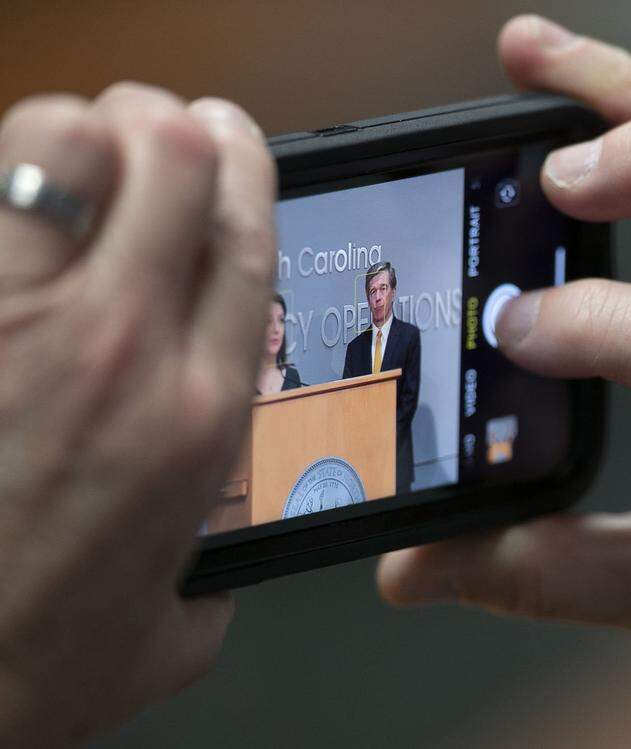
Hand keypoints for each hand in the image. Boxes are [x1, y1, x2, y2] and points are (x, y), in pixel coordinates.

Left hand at [0, 84, 274, 744]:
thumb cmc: (46, 653)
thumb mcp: (184, 617)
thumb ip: (221, 563)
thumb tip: (225, 545)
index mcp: (201, 410)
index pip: (245, 233)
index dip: (243, 159)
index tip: (232, 139)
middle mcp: (123, 348)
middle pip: (169, 158)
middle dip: (166, 121)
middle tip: (153, 129)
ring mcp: (20, 326)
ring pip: (63, 146)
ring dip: (78, 131)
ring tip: (74, 154)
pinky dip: (0, 182)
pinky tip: (7, 207)